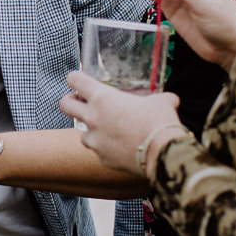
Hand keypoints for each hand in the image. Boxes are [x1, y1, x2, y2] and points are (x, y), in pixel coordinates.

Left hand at [60, 71, 182, 175]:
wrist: (163, 154)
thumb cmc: (160, 123)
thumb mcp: (162, 102)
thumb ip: (160, 97)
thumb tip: (171, 99)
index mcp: (103, 98)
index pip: (75, 80)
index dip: (75, 78)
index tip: (77, 80)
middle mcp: (93, 118)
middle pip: (64, 105)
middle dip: (69, 101)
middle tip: (79, 102)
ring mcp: (95, 140)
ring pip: (82, 133)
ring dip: (92, 130)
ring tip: (109, 130)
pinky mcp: (102, 158)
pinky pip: (99, 151)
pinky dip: (107, 148)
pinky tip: (121, 147)